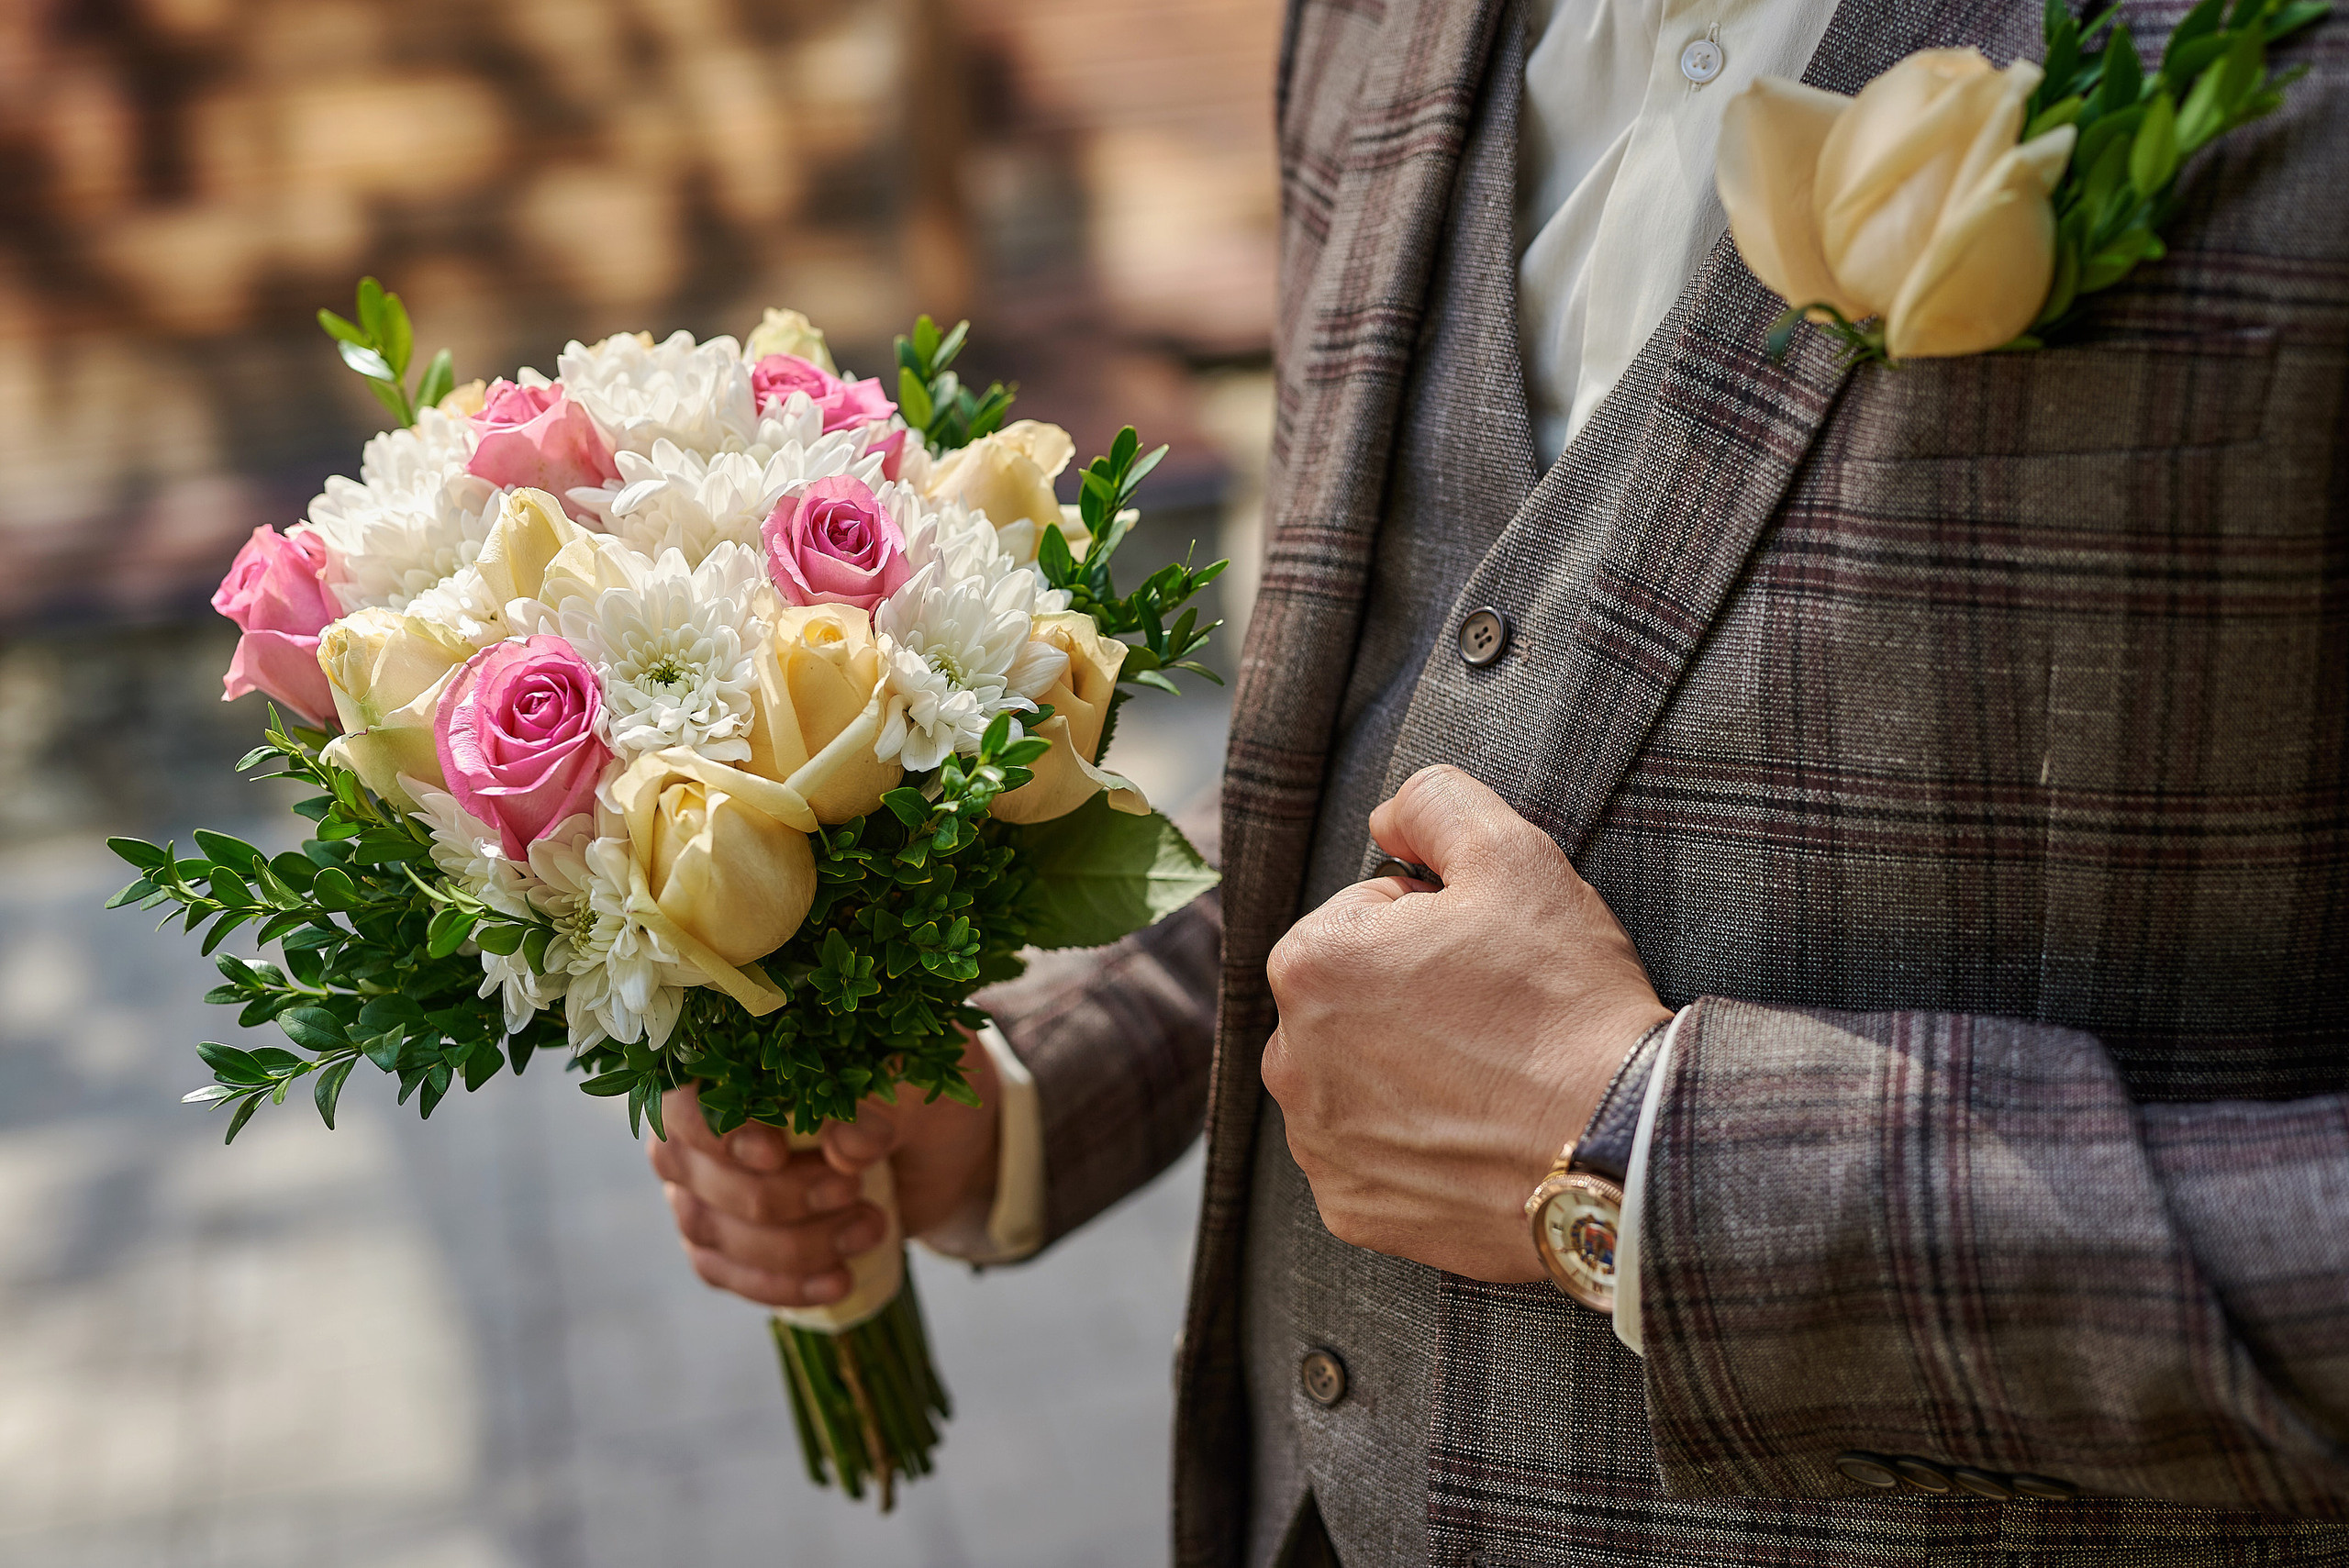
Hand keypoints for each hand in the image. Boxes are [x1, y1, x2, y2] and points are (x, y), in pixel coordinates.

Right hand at [648, 1033, 1002, 1308]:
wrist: (940, 1147)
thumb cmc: (914, 1094)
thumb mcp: (914, 1086)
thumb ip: (879, 1106)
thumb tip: (847, 1146)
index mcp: (729, 1064)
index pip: (684, 1101)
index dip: (719, 1133)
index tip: (775, 1153)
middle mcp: (700, 1126)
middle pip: (701, 1175)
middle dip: (782, 1196)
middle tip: (853, 1191)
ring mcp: (705, 1187)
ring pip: (712, 1230)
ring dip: (792, 1244)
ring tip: (870, 1229)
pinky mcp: (728, 1240)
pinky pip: (726, 1272)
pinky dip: (781, 1284)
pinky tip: (838, 1281)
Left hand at [1262, 765, 1670, 1281]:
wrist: (1619, 1146)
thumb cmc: (1564, 1000)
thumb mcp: (1513, 857)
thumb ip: (1434, 804)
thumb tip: (1386, 818)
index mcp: (1309, 964)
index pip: (1363, 919)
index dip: (1433, 930)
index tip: (1487, 962)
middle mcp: (1288, 1059)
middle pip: (1350, 1003)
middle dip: (1408, 1000)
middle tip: (1496, 1020)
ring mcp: (1317, 1144)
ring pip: (1355, 1080)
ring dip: (1405, 1073)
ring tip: (1491, 1079)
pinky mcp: (1352, 1209)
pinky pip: (1371, 1160)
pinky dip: (1414, 1148)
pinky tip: (1477, 1138)